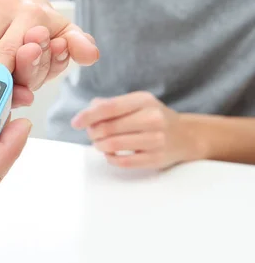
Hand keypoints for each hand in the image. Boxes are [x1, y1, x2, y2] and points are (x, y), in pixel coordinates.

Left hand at [72, 92, 199, 169]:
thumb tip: (88, 110)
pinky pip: (123, 162)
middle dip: (93, 133)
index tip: (76, 122)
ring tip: (100, 144)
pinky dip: (111, 158)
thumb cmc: (153, 117)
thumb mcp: (136, 103)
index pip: (109, 107)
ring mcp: (156, 140)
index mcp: (143, 101)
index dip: (88, 116)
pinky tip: (111, 154)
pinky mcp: (156, 159)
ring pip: (114, 145)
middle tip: (92, 134)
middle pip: (108, 127)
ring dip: (100, 145)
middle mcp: (152, 118)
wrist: (187, 135)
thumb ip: (111, 105)